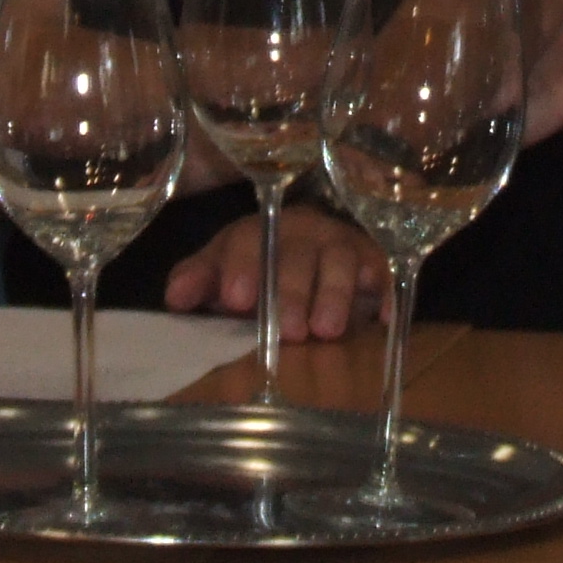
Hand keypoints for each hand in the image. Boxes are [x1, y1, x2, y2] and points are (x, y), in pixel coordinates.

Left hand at [162, 200, 387, 339]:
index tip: (235, 299)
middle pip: (299, 255)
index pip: (249, 241)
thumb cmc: (258, 264)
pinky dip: (386, 292)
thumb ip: (199, 280)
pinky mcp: (373, 261)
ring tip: (326, 331)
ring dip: (335, 294)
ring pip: (342, 261)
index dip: (243, 267)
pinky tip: (383, 318)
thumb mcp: (223, 268)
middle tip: (288, 329)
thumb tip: (175, 298)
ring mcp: (341, 243)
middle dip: (292, 291)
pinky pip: (384, 271)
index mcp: (260, 231)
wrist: (311, 242)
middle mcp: (303, 231)